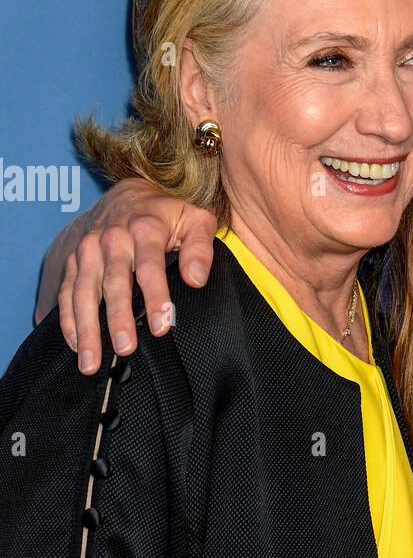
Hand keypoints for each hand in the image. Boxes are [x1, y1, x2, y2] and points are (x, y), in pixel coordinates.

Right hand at [46, 179, 217, 373]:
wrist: (128, 195)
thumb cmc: (168, 214)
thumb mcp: (195, 219)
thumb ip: (201, 248)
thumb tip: (197, 279)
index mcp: (144, 229)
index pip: (150, 266)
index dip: (156, 297)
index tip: (163, 326)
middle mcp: (112, 239)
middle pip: (113, 284)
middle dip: (117, 318)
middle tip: (126, 349)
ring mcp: (88, 250)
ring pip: (83, 292)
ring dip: (86, 329)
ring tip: (91, 362)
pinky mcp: (73, 261)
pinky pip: (67, 293)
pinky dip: (67, 320)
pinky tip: (75, 345)